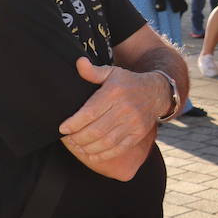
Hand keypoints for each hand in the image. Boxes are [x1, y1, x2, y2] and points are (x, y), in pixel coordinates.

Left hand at [58, 58, 164, 179]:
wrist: (155, 92)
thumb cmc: (127, 83)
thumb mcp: (112, 72)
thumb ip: (93, 71)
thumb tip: (79, 63)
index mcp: (114, 93)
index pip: (90, 112)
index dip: (74, 123)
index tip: (62, 128)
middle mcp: (125, 109)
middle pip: (96, 130)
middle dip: (78, 138)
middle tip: (68, 139)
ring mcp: (133, 123)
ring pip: (106, 142)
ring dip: (88, 148)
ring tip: (78, 146)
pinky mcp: (138, 134)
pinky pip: (118, 148)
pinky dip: (103, 155)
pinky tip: (92, 154)